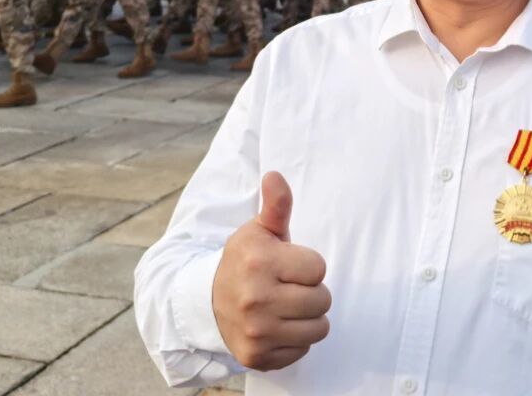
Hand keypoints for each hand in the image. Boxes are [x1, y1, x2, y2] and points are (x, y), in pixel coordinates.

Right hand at [213, 172, 330, 371]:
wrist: (208, 302)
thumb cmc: (244, 261)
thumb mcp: (259, 231)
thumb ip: (276, 206)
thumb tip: (274, 175)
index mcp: (260, 262)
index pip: (319, 268)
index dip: (309, 265)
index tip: (289, 265)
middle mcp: (256, 299)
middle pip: (323, 300)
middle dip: (312, 291)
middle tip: (289, 287)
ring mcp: (256, 332)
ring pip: (319, 328)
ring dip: (309, 317)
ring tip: (288, 306)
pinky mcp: (257, 357)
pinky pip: (303, 350)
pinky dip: (295, 340)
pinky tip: (277, 326)